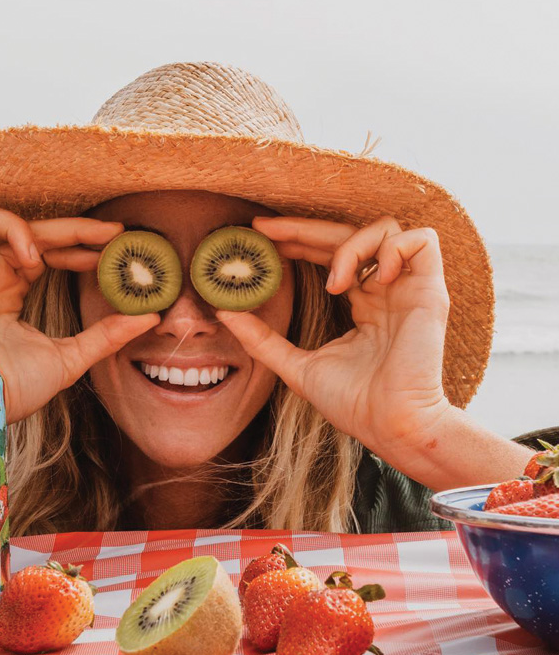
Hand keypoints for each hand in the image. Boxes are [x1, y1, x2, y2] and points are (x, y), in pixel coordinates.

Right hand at [0, 202, 158, 423]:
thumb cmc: (16, 388)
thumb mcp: (70, 357)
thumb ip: (106, 335)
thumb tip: (151, 318)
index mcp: (11, 292)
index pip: (46, 251)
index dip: (78, 243)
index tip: (113, 245)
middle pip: (26, 229)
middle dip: (69, 228)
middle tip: (109, 233)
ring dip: (15, 226)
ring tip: (35, 259)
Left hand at [216, 216, 451, 455]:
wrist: (391, 426)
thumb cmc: (353, 403)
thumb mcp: (296, 366)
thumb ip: (262, 340)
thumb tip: (224, 313)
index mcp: (361, 303)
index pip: (328, 255)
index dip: (297, 240)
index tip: (259, 238)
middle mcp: (385, 290)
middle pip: (347, 234)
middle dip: (304, 228)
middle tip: (264, 231)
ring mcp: (408, 288)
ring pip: (387, 228)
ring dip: (351, 245)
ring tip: (334, 283)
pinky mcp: (431, 291)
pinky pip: (422, 241)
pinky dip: (393, 249)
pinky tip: (373, 278)